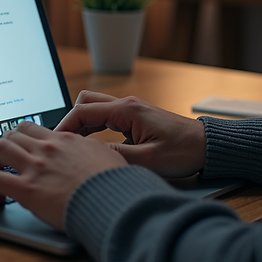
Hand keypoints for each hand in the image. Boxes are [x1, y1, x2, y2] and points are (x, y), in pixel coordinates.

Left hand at [0, 121, 126, 230]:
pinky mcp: (27, 189)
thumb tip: (87, 152)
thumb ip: (91, 150)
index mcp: (66, 140)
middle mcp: (47, 148)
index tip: (21, 148)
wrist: (114, 201)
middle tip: (3, 161)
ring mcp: (36, 167)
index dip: (23, 137)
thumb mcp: (107, 156)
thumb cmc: (115, 184)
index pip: (34, 128)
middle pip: (13, 133)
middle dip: (4, 146)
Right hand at [55, 90, 205, 177]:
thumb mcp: (147, 159)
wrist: (207, 146)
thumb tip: (88, 155)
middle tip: (62, 142)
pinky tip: (91, 145)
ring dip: (81, 124)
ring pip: (95, 108)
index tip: (55, 142)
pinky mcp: (135, 119)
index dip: (65, 126)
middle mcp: (127, 105)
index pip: (83, 111)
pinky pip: (106, 117)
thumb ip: (115, 155)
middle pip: (85, 102)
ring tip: (73, 146)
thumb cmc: (183, 151)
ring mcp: (131, 110)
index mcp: (127, 110)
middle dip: (70, 120)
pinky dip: (93, 128)